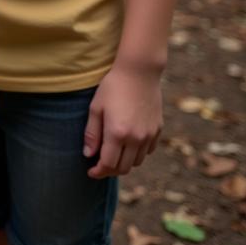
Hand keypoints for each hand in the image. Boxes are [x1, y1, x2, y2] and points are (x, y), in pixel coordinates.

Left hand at [83, 63, 162, 177]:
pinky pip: (147, 151)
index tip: (90, 172)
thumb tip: (88, 154)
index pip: (108, 164)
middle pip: (123, 167)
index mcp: (117, 133)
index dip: (98, 171)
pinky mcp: (157, 130)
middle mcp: (136, 138)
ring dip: (124, 163)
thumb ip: (92, 133)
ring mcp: (149, 135)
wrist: (139, 72)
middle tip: (99, 165)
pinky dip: (137, 154)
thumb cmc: (112, 87)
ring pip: (136, 162)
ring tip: (112, 155)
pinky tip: (128, 145)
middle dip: (110, 170)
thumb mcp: (96, 107)